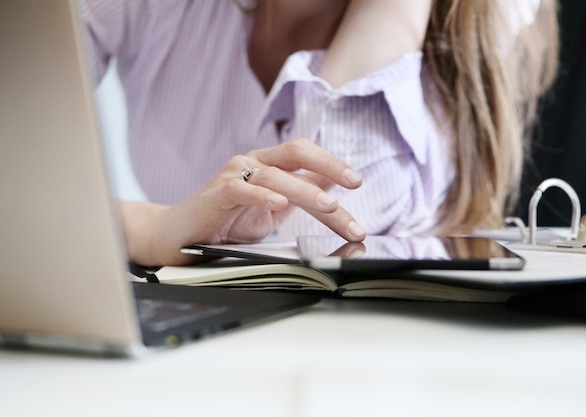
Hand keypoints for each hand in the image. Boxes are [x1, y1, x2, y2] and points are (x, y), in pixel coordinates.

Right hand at [121, 138, 365, 265]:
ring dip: (306, 191)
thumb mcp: (274, 209)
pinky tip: (279, 204)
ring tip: (329, 206)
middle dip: (329, 165)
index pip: (307, 157)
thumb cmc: (227, 222)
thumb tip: (333, 184)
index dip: (333, 165)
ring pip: (275, 174)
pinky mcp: (217, 192)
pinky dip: (261, 196)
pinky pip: (241, 189)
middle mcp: (253, 163)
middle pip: (296, 152)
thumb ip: (300, 194)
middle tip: (353, 185)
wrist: (180, 236)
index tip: (357, 182)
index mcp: (270, 165)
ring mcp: (234, 174)